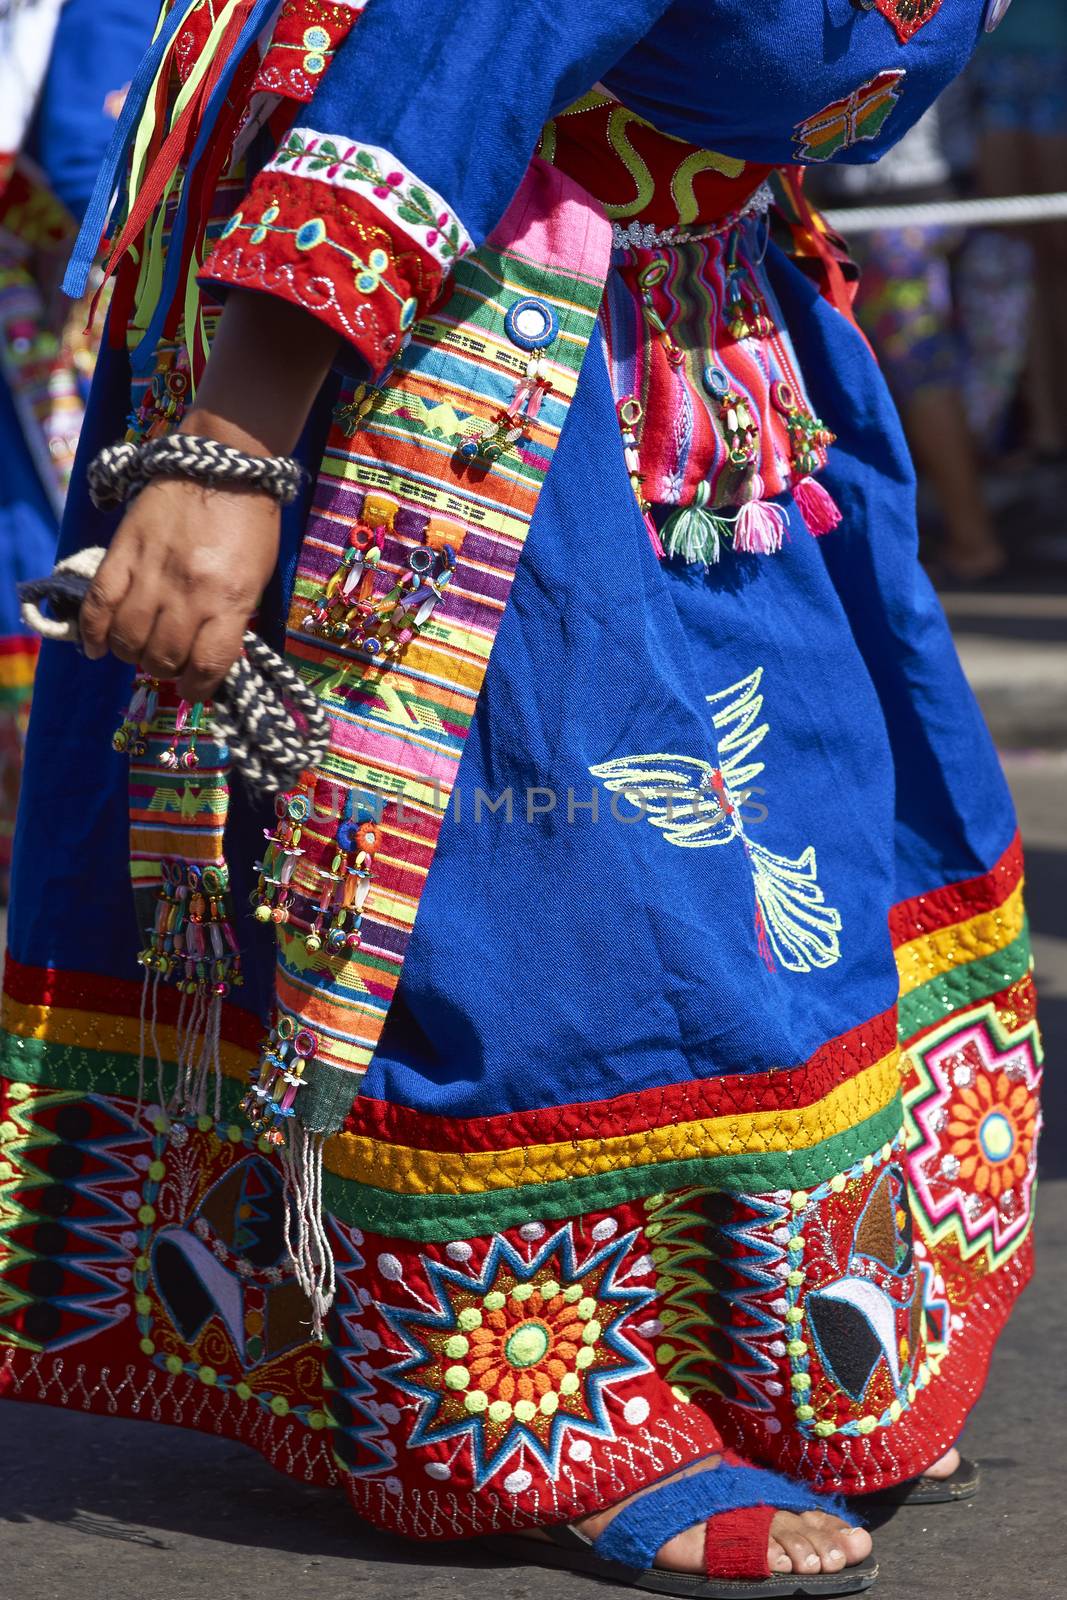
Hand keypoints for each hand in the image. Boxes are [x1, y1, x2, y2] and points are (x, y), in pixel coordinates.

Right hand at [81, 475, 279, 701]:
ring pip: (127, 638)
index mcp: (229, 600)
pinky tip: (96, 647)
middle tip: (167, 659)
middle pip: (162, 656)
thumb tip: (203, 656)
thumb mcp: (256, 578)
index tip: (194, 690)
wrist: (225, 465)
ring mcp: (152, 572)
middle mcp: (189, 592)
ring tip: (138, 647)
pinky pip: (99, 604)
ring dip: (131, 653)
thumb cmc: (251, 524)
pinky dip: (93, 633)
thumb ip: (231, 618)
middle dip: (165, 668)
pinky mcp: (123, 552)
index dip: (198, 689)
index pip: (207, 665)